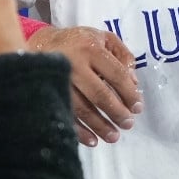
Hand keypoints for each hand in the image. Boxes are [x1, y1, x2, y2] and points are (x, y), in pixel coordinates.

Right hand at [29, 26, 142, 146]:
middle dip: (117, 112)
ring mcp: (58, 80)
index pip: (116, 74)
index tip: (138, 108)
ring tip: (114, 136)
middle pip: (100, 94)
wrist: (41, 43)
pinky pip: (65, 115)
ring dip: (100, 126)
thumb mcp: (103, 38)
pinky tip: (92, 140)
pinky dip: (79, 131)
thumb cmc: (78, 42)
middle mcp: (74, 64)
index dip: (129, 93)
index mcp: (90, 49)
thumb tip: (134, 83)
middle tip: (128, 124)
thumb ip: (123, 56)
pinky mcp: (47, 93)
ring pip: (82, 109)